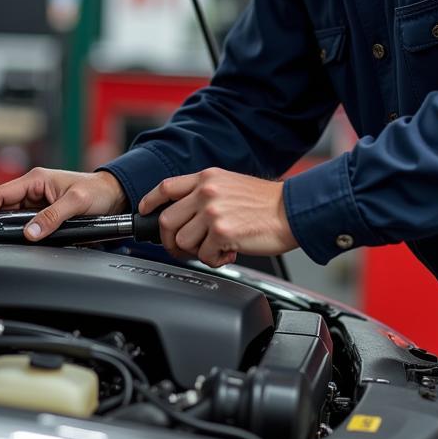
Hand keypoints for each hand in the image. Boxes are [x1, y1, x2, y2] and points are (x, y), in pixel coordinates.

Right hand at [0, 168, 127, 240]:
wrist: (114, 195)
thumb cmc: (97, 191)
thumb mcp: (76, 202)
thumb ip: (53, 217)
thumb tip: (31, 232)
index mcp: (36, 179)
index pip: (1, 193)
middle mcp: (34, 189)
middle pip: (3, 206)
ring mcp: (38, 201)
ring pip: (13, 216)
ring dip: (8, 227)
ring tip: (3, 240)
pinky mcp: (44, 211)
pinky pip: (25, 222)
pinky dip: (20, 231)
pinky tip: (20, 239)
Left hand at [138, 168, 297, 267]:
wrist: (292, 210)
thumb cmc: (265, 203)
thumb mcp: (230, 185)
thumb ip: (205, 194)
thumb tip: (185, 216)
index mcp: (206, 178)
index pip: (166, 187)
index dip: (150, 202)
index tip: (145, 212)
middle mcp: (206, 192)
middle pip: (167, 221)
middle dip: (171, 241)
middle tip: (183, 249)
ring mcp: (213, 211)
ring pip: (183, 241)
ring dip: (197, 251)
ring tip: (216, 248)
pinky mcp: (222, 232)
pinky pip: (204, 255)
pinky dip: (215, 260)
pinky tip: (229, 252)